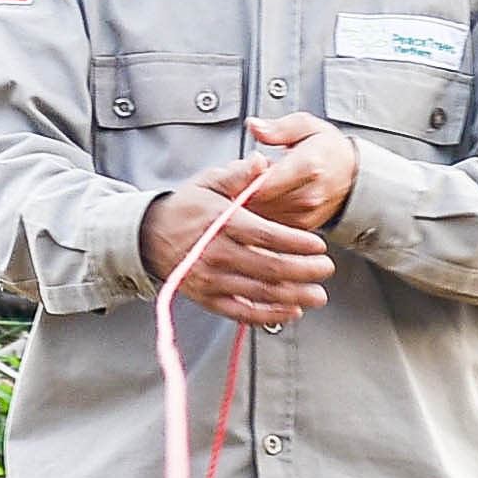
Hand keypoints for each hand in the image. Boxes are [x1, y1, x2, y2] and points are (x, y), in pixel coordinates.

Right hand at [139, 161, 332, 324]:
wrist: (151, 236)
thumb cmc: (187, 207)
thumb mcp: (210, 182)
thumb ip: (238, 175)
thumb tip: (262, 162)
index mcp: (221, 222)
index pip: (266, 235)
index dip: (296, 243)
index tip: (319, 245)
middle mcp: (215, 253)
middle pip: (269, 267)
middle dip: (304, 271)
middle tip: (326, 269)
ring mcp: (211, 279)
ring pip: (260, 292)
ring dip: (295, 296)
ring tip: (319, 294)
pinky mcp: (208, 299)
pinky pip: (242, 312)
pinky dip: (270, 315)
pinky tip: (293, 310)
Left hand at [239, 113, 361, 229]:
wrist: (353, 175)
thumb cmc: (328, 149)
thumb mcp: (306, 125)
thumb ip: (277, 128)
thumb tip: (255, 126)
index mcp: (309, 166)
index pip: (264, 182)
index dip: (244, 176)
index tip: (241, 166)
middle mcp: (308, 195)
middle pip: (259, 200)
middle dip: (244, 186)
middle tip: (247, 171)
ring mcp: (306, 214)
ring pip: (261, 213)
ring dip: (251, 199)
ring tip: (259, 181)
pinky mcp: (302, 226)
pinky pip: (270, 222)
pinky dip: (262, 210)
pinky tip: (267, 195)